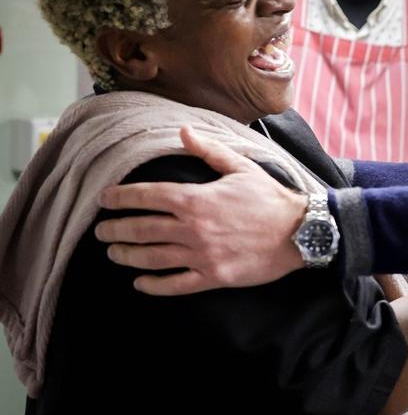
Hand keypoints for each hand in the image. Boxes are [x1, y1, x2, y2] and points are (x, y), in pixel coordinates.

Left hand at [95, 125, 306, 295]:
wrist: (299, 232)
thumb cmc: (270, 198)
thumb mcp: (241, 167)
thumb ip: (208, 150)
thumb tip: (183, 130)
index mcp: (196, 199)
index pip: (147, 196)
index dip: (121, 197)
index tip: (105, 199)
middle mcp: (193, 228)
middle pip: (141, 229)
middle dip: (115, 229)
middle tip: (101, 230)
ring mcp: (201, 255)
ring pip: (151, 258)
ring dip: (127, 255)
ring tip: (114, 252)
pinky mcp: (213, 277)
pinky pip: (174, 284)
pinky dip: (152, 285)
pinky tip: (140, 282)